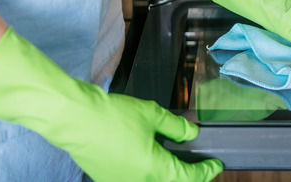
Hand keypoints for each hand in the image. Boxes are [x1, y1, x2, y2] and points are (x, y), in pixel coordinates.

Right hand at [0, 28, 222, 181]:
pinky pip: (133, 180)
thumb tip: (190, 134)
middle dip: (188, 178)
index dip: (205, 172)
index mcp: (154, 169)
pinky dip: (147, 175)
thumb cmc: (112, 115)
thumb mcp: (152, 115)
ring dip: (166, 177)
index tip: (216, 166)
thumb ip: (175, 126)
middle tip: (199, 168)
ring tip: (177, 164)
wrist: (75, 118)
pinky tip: (150, 160)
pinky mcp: (105, 178)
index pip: (187, 177)